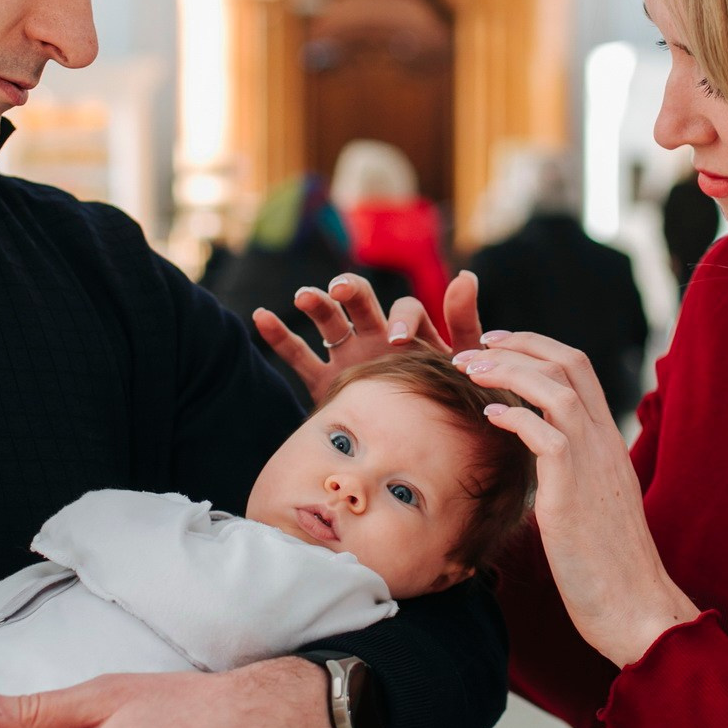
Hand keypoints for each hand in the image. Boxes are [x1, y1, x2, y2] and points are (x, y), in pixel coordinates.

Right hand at [255, 270, 484, 401]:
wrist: (422, 452)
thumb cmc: (450, 404)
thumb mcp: (463, 365)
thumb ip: (465, 323)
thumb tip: (466, 274)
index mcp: (413, 332)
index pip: (406, 311)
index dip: (400, 320)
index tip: (396, 340)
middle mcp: (377, 336)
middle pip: (361, 302)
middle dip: (350, 292)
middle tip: (340, 290)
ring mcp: (348, 355)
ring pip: (329, 322)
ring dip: (315, 303)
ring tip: (303, 296)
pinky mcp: (325, 381)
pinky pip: (299, 356)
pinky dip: (279, 335)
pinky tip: (261, 316)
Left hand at [455, 331, 698, 665]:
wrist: (635, 608)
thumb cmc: (608, 566)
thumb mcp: (590, 504)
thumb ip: (571, 473)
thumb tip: (542, 462)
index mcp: (607, 442)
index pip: (578, 369)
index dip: (535, 346)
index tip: (497, 343)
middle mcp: (605, 443)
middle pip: (569, 363)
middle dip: (518, 344)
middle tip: (474, 345)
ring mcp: (593, 464)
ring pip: (557, 389)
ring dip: (508, 371)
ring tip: (469, 369)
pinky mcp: (574, 492)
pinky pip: (547, 436)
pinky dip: (515, 417)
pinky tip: (488, 415)